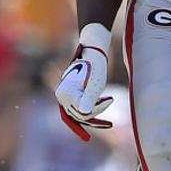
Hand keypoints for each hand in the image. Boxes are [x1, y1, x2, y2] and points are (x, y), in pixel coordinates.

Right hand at [54, 23, 113, 140]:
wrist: (93, 51)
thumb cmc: (95, 65)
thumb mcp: (96, 83)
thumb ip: (89, 99)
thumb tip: (84, 113)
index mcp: (65, 93)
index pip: (79, 113)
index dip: (95, 112)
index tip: (109, 99)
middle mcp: (62, 96)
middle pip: (78, 116)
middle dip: (94, 117)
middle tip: (109, 109)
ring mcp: (66, 96)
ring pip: (79, 115)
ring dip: (93, 118)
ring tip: (108, 119)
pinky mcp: (72, 95)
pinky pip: (80, 110)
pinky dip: (92, 113)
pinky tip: (104, 113)